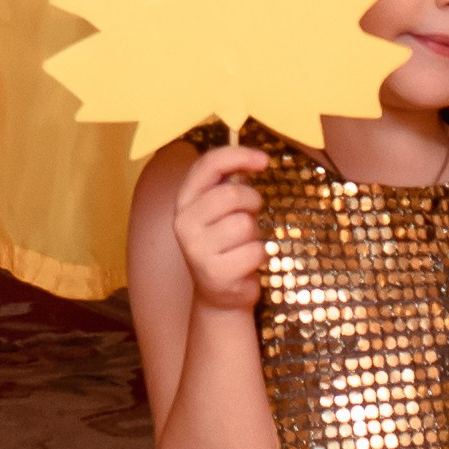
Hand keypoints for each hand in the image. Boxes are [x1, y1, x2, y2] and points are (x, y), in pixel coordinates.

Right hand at [173, 143, 268, 310]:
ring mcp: (197, 249)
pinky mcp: (215, 273)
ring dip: (254, 232)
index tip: (264, 159)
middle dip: (251, 201)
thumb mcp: (219, 209)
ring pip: (245, 224)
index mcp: (185, 200)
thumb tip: (254, 158)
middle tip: (251, 212)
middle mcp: (184, 223)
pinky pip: (254, 250)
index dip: (239, 155)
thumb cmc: (224, 241)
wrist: (218, 293)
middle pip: (231, 194)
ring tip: (243, 242)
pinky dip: (259, 254)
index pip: (208, 165)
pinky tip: (246, 262)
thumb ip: (228, 182)